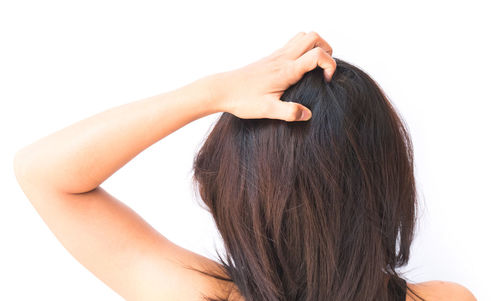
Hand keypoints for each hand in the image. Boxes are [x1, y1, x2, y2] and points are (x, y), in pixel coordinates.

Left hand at [209, 31, 336, 121]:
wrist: (222, 90)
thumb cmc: (243, 100)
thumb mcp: (267, 110)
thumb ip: (289, 112)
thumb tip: (308, 114)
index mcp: (286, 70)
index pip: (317, 54)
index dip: (330, 65)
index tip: (326, 81)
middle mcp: (283, 58)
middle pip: (313, 36)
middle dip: (327, 49)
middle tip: (324, 70)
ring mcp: (276, 56)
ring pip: (303, 37)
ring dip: (315, 47)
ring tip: (315, 68)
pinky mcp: (271, 58)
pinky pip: (292, 44)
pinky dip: (303, 50)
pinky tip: (299, 70)